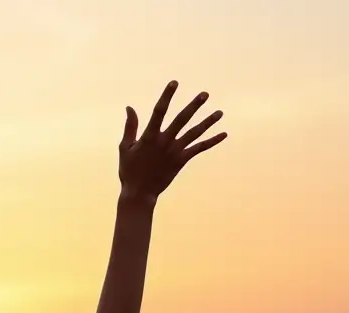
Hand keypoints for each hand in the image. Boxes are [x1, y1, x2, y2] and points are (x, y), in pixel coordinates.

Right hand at [119, 81, 226, 205]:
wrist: (139, 194)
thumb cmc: (129, 171)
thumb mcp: (125, 148)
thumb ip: (130, 127)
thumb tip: (130, 107)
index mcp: (149, 136)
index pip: (159, 112)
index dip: (167, 96)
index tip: (174, 83)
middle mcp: (164, 142)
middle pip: (182, 120)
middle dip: (194, 106)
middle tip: (205, 94)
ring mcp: (174, 152)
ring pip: (194, 134)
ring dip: (208, 122)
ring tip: (220, 112)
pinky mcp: (181, 161)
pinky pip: (198, 149)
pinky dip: (211, 141)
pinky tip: (223, 134)